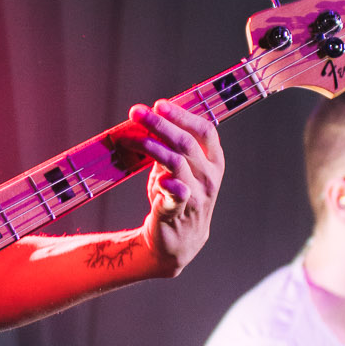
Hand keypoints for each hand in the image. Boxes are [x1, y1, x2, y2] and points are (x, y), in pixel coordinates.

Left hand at [131, 97, 225, 276]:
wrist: (178, 241)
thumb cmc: (177, 196)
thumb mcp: (179, 168)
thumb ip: (170, 146)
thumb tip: (149, 117)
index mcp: (213, 161)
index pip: (205, 130)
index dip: (183, 115)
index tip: (160, 104)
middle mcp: (209, 176)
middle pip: (186, 143)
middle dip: (160, 124)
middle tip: (136, 112)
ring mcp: (198, 195)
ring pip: (177, 163)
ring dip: (152, 146)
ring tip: (130, 138)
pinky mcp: (181, 212)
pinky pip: (177, 194)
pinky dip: (168, 184)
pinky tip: (158, 179)